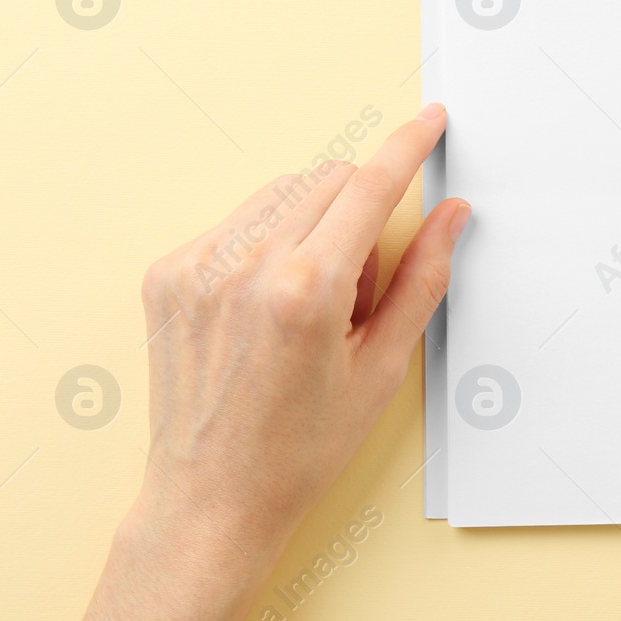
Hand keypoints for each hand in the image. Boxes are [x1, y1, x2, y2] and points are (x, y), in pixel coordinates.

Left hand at [133, 105, 468, 560]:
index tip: (430, 121)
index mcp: (307, 290)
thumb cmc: (300, 449)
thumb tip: (452, 217)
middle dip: (361, 212)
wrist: (211, 499)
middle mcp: (245, 266)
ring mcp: (197, 266)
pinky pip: (238, 222)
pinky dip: (267, 244)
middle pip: (328, 180)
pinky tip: (266, 309)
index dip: (409, 148)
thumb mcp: (383, 368)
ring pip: (283, 194)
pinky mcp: (168, 273)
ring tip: (309, 304)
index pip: (371, 187)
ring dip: (314, 224)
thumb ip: (422, 280)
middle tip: (359, 290)